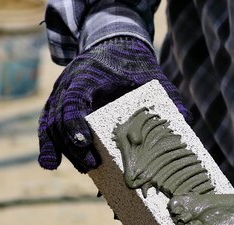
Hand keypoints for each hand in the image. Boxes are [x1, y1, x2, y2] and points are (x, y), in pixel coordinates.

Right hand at [38, 36, 190, 172]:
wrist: (114, 46)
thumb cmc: (133, 64)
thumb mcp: (151, 75)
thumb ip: (167, 96)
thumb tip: (184, 120)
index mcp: (89, 75)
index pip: (74, 99)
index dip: (74, 122)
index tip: (84, 142)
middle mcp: (68, 84)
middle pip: (59, 117)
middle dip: (72, 144)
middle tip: (91, 165)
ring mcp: (60, 95)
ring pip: (50, 123)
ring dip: (61, 149)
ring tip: (82, 169)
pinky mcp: (59, 106)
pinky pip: (48, 126)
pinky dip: (50, 145)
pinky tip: (50, 164)